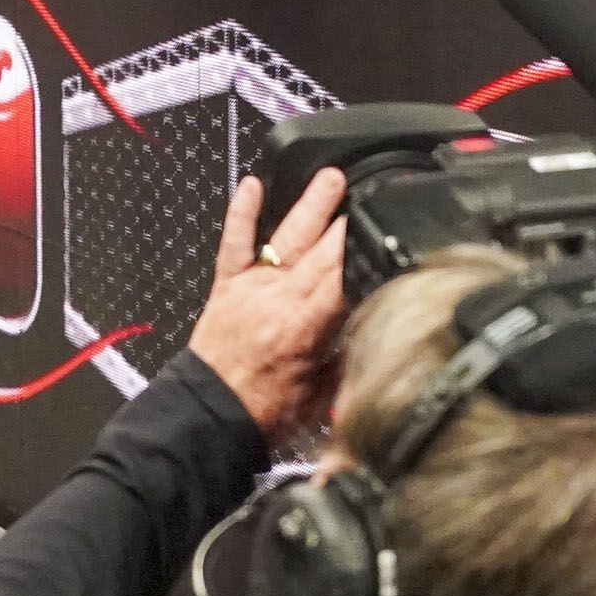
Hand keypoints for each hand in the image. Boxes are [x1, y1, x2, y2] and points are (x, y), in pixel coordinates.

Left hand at [187, 168, 349, 447]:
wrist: (212, 416)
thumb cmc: (266, 413)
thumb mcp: (323, 391)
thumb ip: (345, 351)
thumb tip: (370, 321)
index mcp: (306, 326)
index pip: (343, 276)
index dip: (364, 248)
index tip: (384, 225)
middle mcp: (279, 299)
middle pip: (321, 251)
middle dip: (346, 220)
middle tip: (369, 188)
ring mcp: (251, 288)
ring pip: (285, 238)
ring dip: (310, 207)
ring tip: (330, 178)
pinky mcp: (227, 286)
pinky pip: (235, 244)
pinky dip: (241, 213)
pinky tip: (250, 186)